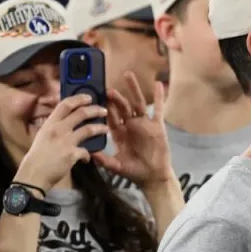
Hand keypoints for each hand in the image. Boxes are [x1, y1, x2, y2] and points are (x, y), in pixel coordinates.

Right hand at [15, 94, 108, 191]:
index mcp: (49, 124)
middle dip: (95, 110)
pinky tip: (87, 159)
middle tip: (103, 111)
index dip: (79, 98)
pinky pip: (86, 152)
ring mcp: (66, 141)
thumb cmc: (36, 157)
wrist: (33, 176)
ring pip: (89, 129)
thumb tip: (64, 121)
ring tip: (106, 129)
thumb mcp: (42, 137)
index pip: (65, 104)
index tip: (88, 97)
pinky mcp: (72, 154)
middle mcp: (58, 129)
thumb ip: (53, 128)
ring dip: (100, 128)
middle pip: (81, 113)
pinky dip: (88, 155)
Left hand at [92, 72, 175, 190]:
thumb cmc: (134, 171)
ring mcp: (144, 124)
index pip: (110, 117)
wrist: (152, 176)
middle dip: (115, 97)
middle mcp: (130, 126)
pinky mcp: (157, 126)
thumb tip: (91, 154)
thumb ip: (105, 160)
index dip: (103, 108)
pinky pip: (158, 109)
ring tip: (128, 75)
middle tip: (107, 88)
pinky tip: (159, 85)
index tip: (95, 98)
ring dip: (133, 90)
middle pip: (122, 107)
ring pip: (137, 103)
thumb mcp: (116, 166)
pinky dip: (159, 97)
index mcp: (119, 133)